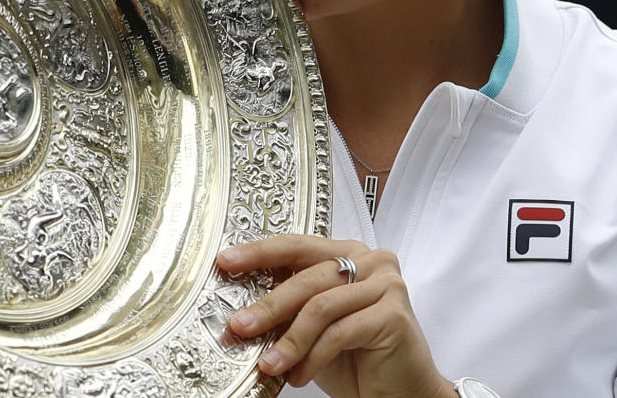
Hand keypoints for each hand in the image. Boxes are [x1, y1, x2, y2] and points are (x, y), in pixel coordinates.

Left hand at [218, 235, 456, 397]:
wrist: (402, 392)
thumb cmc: (357, 358)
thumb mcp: (314, 325)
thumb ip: (289, 306)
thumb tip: (240, 306)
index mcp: (348, 253)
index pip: (296, 245)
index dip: (258, 252)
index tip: (226, 261)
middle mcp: (370, 261)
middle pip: (306, 277)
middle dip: (268, 305)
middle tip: (240, 326)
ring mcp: (386, 284)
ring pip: (320, 307)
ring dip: (288, 340)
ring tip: (268, 363)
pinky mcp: (393, 314)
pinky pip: (339, 333)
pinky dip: (313, 357)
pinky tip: (298, 375)